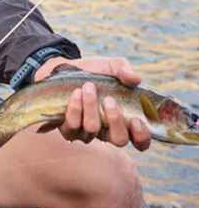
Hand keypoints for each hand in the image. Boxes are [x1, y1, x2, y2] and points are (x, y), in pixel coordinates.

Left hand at [35, 55, 150, 151]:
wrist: (67, 68)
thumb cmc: (96, 72)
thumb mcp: (112, 66)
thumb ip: (125, 70)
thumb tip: (135, 79)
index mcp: (125, 121)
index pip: (140, 141)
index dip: (141, 136)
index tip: (136, 120)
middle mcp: (107, 132)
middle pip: (118, 140)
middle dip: (115, 120)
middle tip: (109, 100)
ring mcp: (87, 132)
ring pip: (92, 129)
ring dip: (91, 107)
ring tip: (89, 87)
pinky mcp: (67, 129)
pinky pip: (72, 126)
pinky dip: (75, 108)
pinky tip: (76, 93)